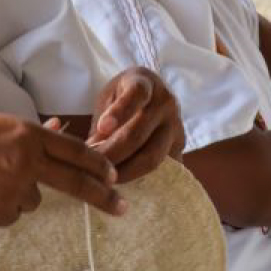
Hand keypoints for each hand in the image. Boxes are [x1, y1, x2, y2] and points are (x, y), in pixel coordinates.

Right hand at [0, 114, 122, 225]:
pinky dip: (1, 206)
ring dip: (20, 193)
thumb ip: (31, 133)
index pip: (73, 149)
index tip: (113, 173)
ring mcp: (14, 188)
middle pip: (74, 181)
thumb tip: (59, 129)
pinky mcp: (0, 211)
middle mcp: (26, 160)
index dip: (96, 162)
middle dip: (102, 195)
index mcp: (26, 134)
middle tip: (123, 206)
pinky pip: (13, 213)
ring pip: (34, 199)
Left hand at [89, 67, 184, 182]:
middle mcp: (166, 103)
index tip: (102, 128)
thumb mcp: (109, 98)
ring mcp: (176, 126)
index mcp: (145, 83)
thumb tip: (90, 155)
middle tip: (91, 168)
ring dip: (126, 172)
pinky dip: (144, 179)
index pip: (136, 94)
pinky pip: (164, 168)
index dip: (119, 112)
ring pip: (152, 157)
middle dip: (113, 155)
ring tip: (105, 181)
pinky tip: (127, 187)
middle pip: (139, 134)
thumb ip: (102, 123)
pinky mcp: (180, 147)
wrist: (154, 94)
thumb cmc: (123, 97)